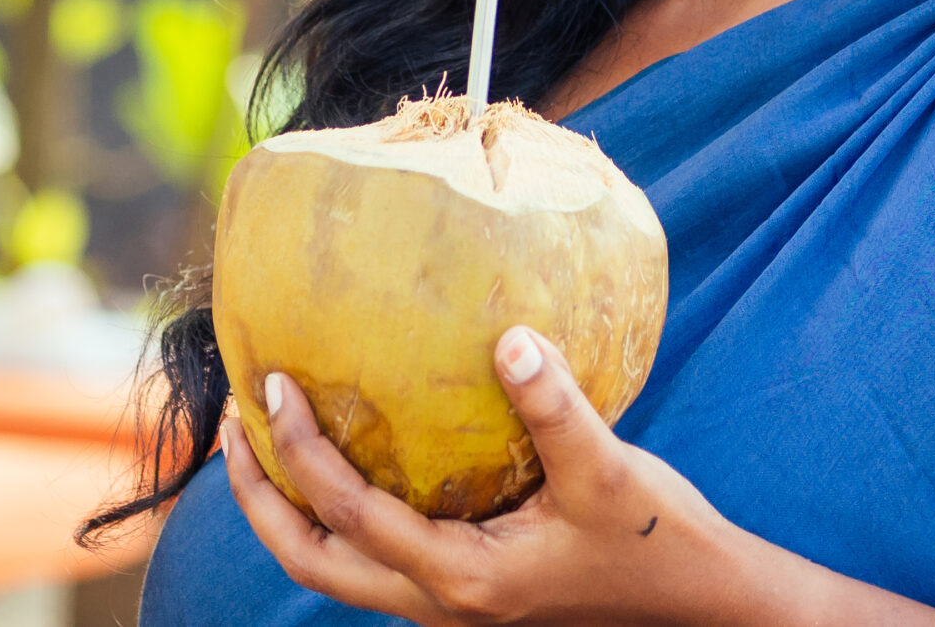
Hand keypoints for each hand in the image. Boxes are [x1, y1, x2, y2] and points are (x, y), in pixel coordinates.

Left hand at [223, 326, 757, 626]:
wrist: (703, 610)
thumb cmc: (658, 543)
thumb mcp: (609, 471)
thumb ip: (556, 404)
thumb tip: (510, 334)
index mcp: (461, 579)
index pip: (350, 513)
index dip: (299, 450)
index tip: (271, 384)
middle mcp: (441, 606)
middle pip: (313, 562)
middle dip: (260, 501)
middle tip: (231, 430)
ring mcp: (450, 610)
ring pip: (340, 571)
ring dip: (294, 513)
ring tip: (268, 447)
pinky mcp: (468, 597)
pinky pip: (377, 561)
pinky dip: (343, 518)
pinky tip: (357, 463)